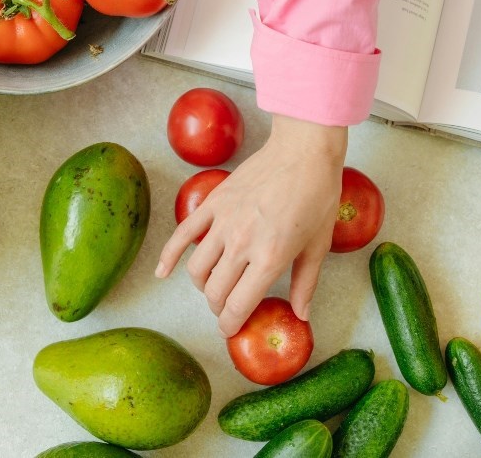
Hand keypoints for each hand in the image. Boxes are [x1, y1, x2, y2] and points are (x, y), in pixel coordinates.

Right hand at [156, 115, 345, 336]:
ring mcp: (223, 223)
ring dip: (202, 286)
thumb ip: (305, 284)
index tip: (231, 330)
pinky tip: (162, 272)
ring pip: (196, 270)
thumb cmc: (317, 196)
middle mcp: (241, 244)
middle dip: (218, 309)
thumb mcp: (318, 246)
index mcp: (270, 258)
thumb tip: (301, 315)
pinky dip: (168, 256)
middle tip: (228, 308)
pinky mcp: (213, 204)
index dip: (230, 325)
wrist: (303, 152)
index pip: (237, 306)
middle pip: (214, 292)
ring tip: (214, 286)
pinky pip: (182, 234)